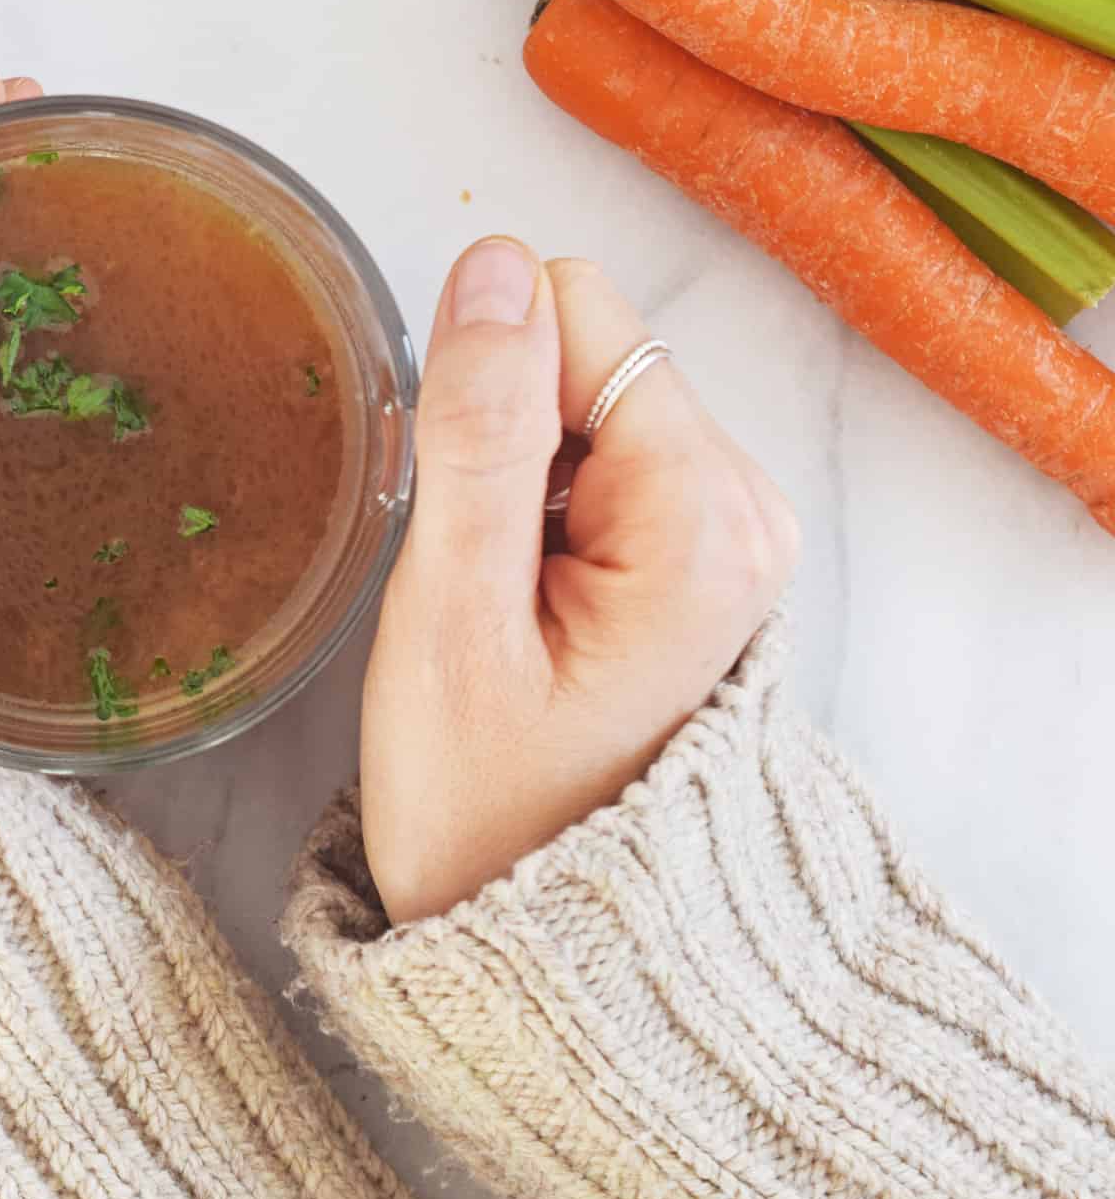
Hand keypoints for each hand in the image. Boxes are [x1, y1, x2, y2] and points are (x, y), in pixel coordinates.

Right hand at [362, 239, 800, 921]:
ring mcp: (732, 532)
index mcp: (702, 515)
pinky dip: (543, 510)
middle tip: (481, 581)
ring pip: (584, 404)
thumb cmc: (484, 801)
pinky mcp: (703, 554)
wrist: (539, 934)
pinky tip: (527, 606)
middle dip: (507, 439)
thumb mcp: (452, 616)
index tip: (467, 518)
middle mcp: (746, 507)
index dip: (485, 392)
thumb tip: (493, 265)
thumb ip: (477, 431)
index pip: (574, 314)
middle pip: (588, 355)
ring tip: (503, 606)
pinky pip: (599, 459)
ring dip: (520, 481)